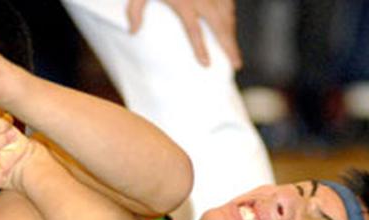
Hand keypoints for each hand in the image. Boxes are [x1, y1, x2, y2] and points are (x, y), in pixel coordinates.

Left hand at [126, 0, 240, 68]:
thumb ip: (134, 10)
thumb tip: (132, 32)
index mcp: (184, 1)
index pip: (194, 30)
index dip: (200, 48)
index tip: (206, 64)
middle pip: (220, 26)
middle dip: (230, 46)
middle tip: (236, 64)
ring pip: (228, 15)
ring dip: (232, 33)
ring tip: (234, 50)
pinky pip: (228, 3)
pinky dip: (230, 16)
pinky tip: (230, 26)